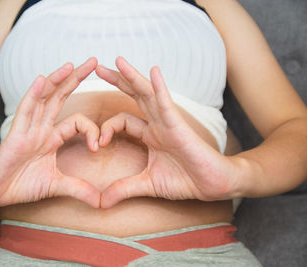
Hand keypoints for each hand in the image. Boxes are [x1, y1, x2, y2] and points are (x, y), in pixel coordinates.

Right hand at [0, 57, 100, 207]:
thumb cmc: (19, 185)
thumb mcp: (56, 186)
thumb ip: (79, 190)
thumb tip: (102, 203)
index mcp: (52, 137)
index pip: (77, 121)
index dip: (91, 129)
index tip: (97, 147)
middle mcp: (41, 128)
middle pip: (60, 98)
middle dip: (76, 79)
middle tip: (93, 62)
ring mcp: (27, 129)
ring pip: (44, 99)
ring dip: (57, 80)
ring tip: (71, 64)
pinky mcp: (15, 135)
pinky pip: (25, 110)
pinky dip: (33, 95)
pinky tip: (43, 79)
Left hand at [96, 56, 242, 207]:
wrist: (213, 185)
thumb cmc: (185, 180)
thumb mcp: (147, 184)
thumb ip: (123, 189)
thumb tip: (100, 203)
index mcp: (150, 135)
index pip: (123, 121)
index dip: (107, 128)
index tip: (98, 144)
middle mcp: (157, 124)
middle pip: (134, 97)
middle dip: (117, 81)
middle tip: (98, 67)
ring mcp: (169, 122)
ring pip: (148, 95)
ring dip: (132, 77)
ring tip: (117, 61)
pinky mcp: (180, 126)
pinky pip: (167, 104)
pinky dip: (160, 88)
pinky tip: (154, 71)